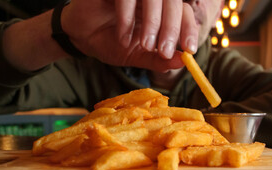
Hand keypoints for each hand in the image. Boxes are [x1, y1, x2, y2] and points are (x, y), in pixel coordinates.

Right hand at [61, 0, 197, 71]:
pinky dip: (128, 19)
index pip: (184, 13)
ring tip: (145, 45)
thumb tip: (184, 62)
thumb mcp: (139, 56)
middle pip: (174, 3)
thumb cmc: (112, 43)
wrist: (82, 38)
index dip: (189, 30)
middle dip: (172, 29)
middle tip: (165, 51)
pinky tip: (123, 37)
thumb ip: (159, 59)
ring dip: (153, 23)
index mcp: (161, 12)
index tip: (189, 50)